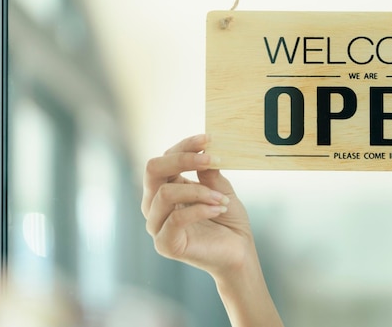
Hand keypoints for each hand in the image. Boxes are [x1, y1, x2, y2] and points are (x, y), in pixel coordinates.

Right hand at [142, 135, 284, 326]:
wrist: (238, 252)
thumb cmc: (228, 220)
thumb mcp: (221, 188)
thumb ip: (208, 172)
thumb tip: (203, 152)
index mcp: (165, 188)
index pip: (164, 158)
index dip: (185, 146)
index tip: (209, 139)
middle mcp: (154, 204)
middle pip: (152, 169)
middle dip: (183, 159)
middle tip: (211, 158)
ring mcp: (157, 225)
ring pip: (164, 194)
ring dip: (198, 190)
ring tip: (221, 197)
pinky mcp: (165, 244)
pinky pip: (175, 219)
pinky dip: (200, 209)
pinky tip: (218, 208)